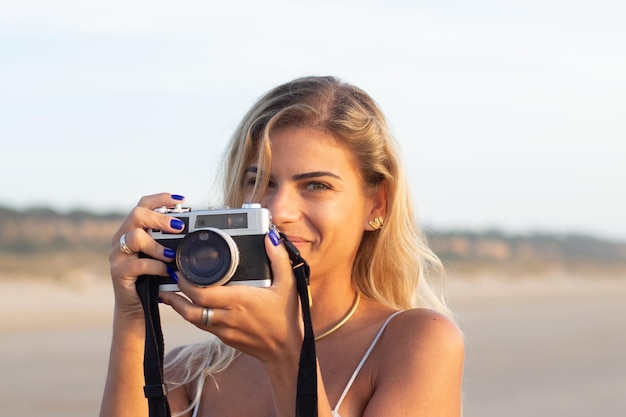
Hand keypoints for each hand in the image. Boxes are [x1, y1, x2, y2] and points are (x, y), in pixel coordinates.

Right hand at [108, 193, 185, 316]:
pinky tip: (166, 272)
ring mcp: (117, 254)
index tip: (181, 200)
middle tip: (179, 227)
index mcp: (133, 229)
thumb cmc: (154, 277)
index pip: (143, 205)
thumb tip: (192, 229)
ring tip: (171, 256)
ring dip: (157, 246)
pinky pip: (137, 263)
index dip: (160, 198)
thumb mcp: (163, 255)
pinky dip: (156, 266)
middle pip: (137, 215)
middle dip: (160, 218)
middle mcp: (122, 237)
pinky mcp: (118, 271)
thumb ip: (170, 241)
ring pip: (135, 237)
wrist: (138, 306)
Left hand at [159, 232, 303, 365]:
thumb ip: (279, 259)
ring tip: (170, 294)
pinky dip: (192, 316)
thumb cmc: (287, 318)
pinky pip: (202, 326)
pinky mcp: (225, 338)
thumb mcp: (288, 285)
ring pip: (192, 320)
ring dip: (179, 307)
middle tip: (169, 281)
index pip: (202, 294)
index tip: (180, 272)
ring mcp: (224, 330)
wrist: (286, 350)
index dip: (186, 284)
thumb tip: (271, 238)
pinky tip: (190, 307)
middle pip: (190, 309)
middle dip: (175, 295)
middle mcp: (228, 316)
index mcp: (240, 300)